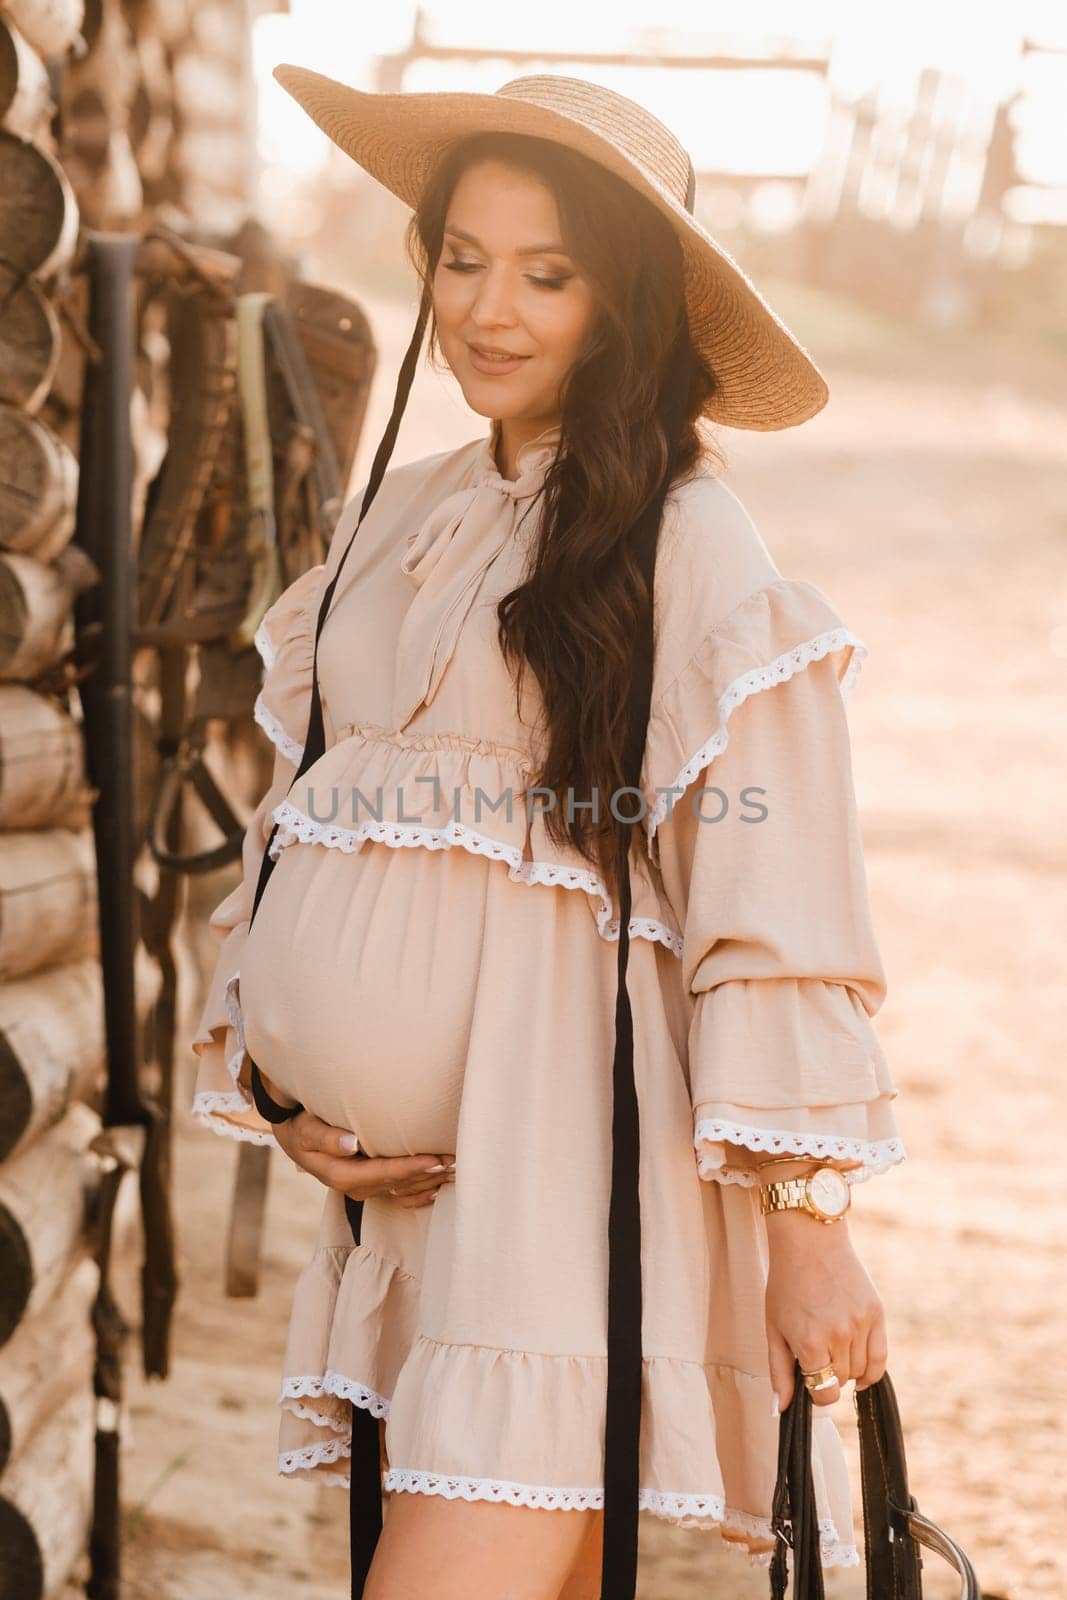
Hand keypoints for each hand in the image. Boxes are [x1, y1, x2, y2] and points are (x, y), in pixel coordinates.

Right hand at [272, 1107, 454, 1207]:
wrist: (294, 1137)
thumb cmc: (302, 1128)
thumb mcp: (307, 1130)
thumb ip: (327, 1138)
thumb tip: (351, 1143)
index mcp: (342, 1175)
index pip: (384, 1173)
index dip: (411, 1168)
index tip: (435, 1158)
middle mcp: (356, 1187)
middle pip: (399, 1185)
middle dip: (428, 1174)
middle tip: (457, 1162)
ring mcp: (364, 1189)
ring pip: (402, 1191)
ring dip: (429, 1182)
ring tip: (455, 1171)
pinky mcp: (370, 1186)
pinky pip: (398, 1196)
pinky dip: (419, 1194)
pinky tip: (436, 1189)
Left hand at [764, 1210, 886, 1410]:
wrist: (810, 1241)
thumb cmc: (786, 1284)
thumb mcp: (773, 1327)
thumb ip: (779, 1372)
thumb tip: (782, 1410)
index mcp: (809, 1342)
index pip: (823, 1394)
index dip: (815, 1393)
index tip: (809, 1380)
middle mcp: (838, 1335)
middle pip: (841, 1382)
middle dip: (827, 1376)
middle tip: (816, 1354)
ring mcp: (860, 1323)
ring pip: (860, 1372)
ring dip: (846, 1369)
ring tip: (831, 1347)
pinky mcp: (876, 1313)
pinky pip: (880, 1358)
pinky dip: (871, 1370)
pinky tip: (861, 1371)